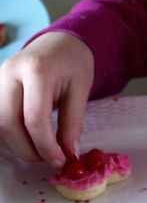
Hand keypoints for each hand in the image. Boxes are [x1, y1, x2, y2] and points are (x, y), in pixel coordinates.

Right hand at [0, 32, 93, 166]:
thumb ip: (73, 123)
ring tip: (41, 149)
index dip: (45, 146)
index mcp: (36, 70)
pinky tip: (28, 139)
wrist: (59, 42)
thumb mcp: (81, 89)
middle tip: (49, 159)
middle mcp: (9, 72)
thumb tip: (68, 156)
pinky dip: (10, 135)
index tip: (60, 160)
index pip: (34, 118)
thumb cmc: (73, 64)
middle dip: (28, 149)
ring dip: (17, 145)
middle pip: (9, 124)